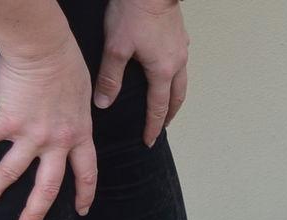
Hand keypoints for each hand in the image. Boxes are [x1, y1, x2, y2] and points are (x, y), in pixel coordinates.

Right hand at [0, 36, 97, 219]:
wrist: (44, 51)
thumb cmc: (66, 66)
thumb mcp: (83, 97)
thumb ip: (78, 115)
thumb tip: (77, 118)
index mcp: (79, 137)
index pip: (87, 174)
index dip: (85, 195)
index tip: (82, 211)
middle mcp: (57, 142)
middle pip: (48, 187)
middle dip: (36, 212)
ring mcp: (32, 134)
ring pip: (12, 172)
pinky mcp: (7, 121)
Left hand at [94, 0, 188, 146]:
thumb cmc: (134, 12)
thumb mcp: (115, 47)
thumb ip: (110, 78)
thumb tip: (104, 103)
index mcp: (162, 72)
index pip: (158, 107)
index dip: (152, 126)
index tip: (149, 140)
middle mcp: (177, 64)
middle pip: (176, 99)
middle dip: (169, 115)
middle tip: (161, 126)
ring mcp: (181, 50)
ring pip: (182, 82)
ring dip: (175, 97)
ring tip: (168, 104)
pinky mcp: (180, 37)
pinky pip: (181, 64)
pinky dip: (175, 76)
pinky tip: (168, 71)